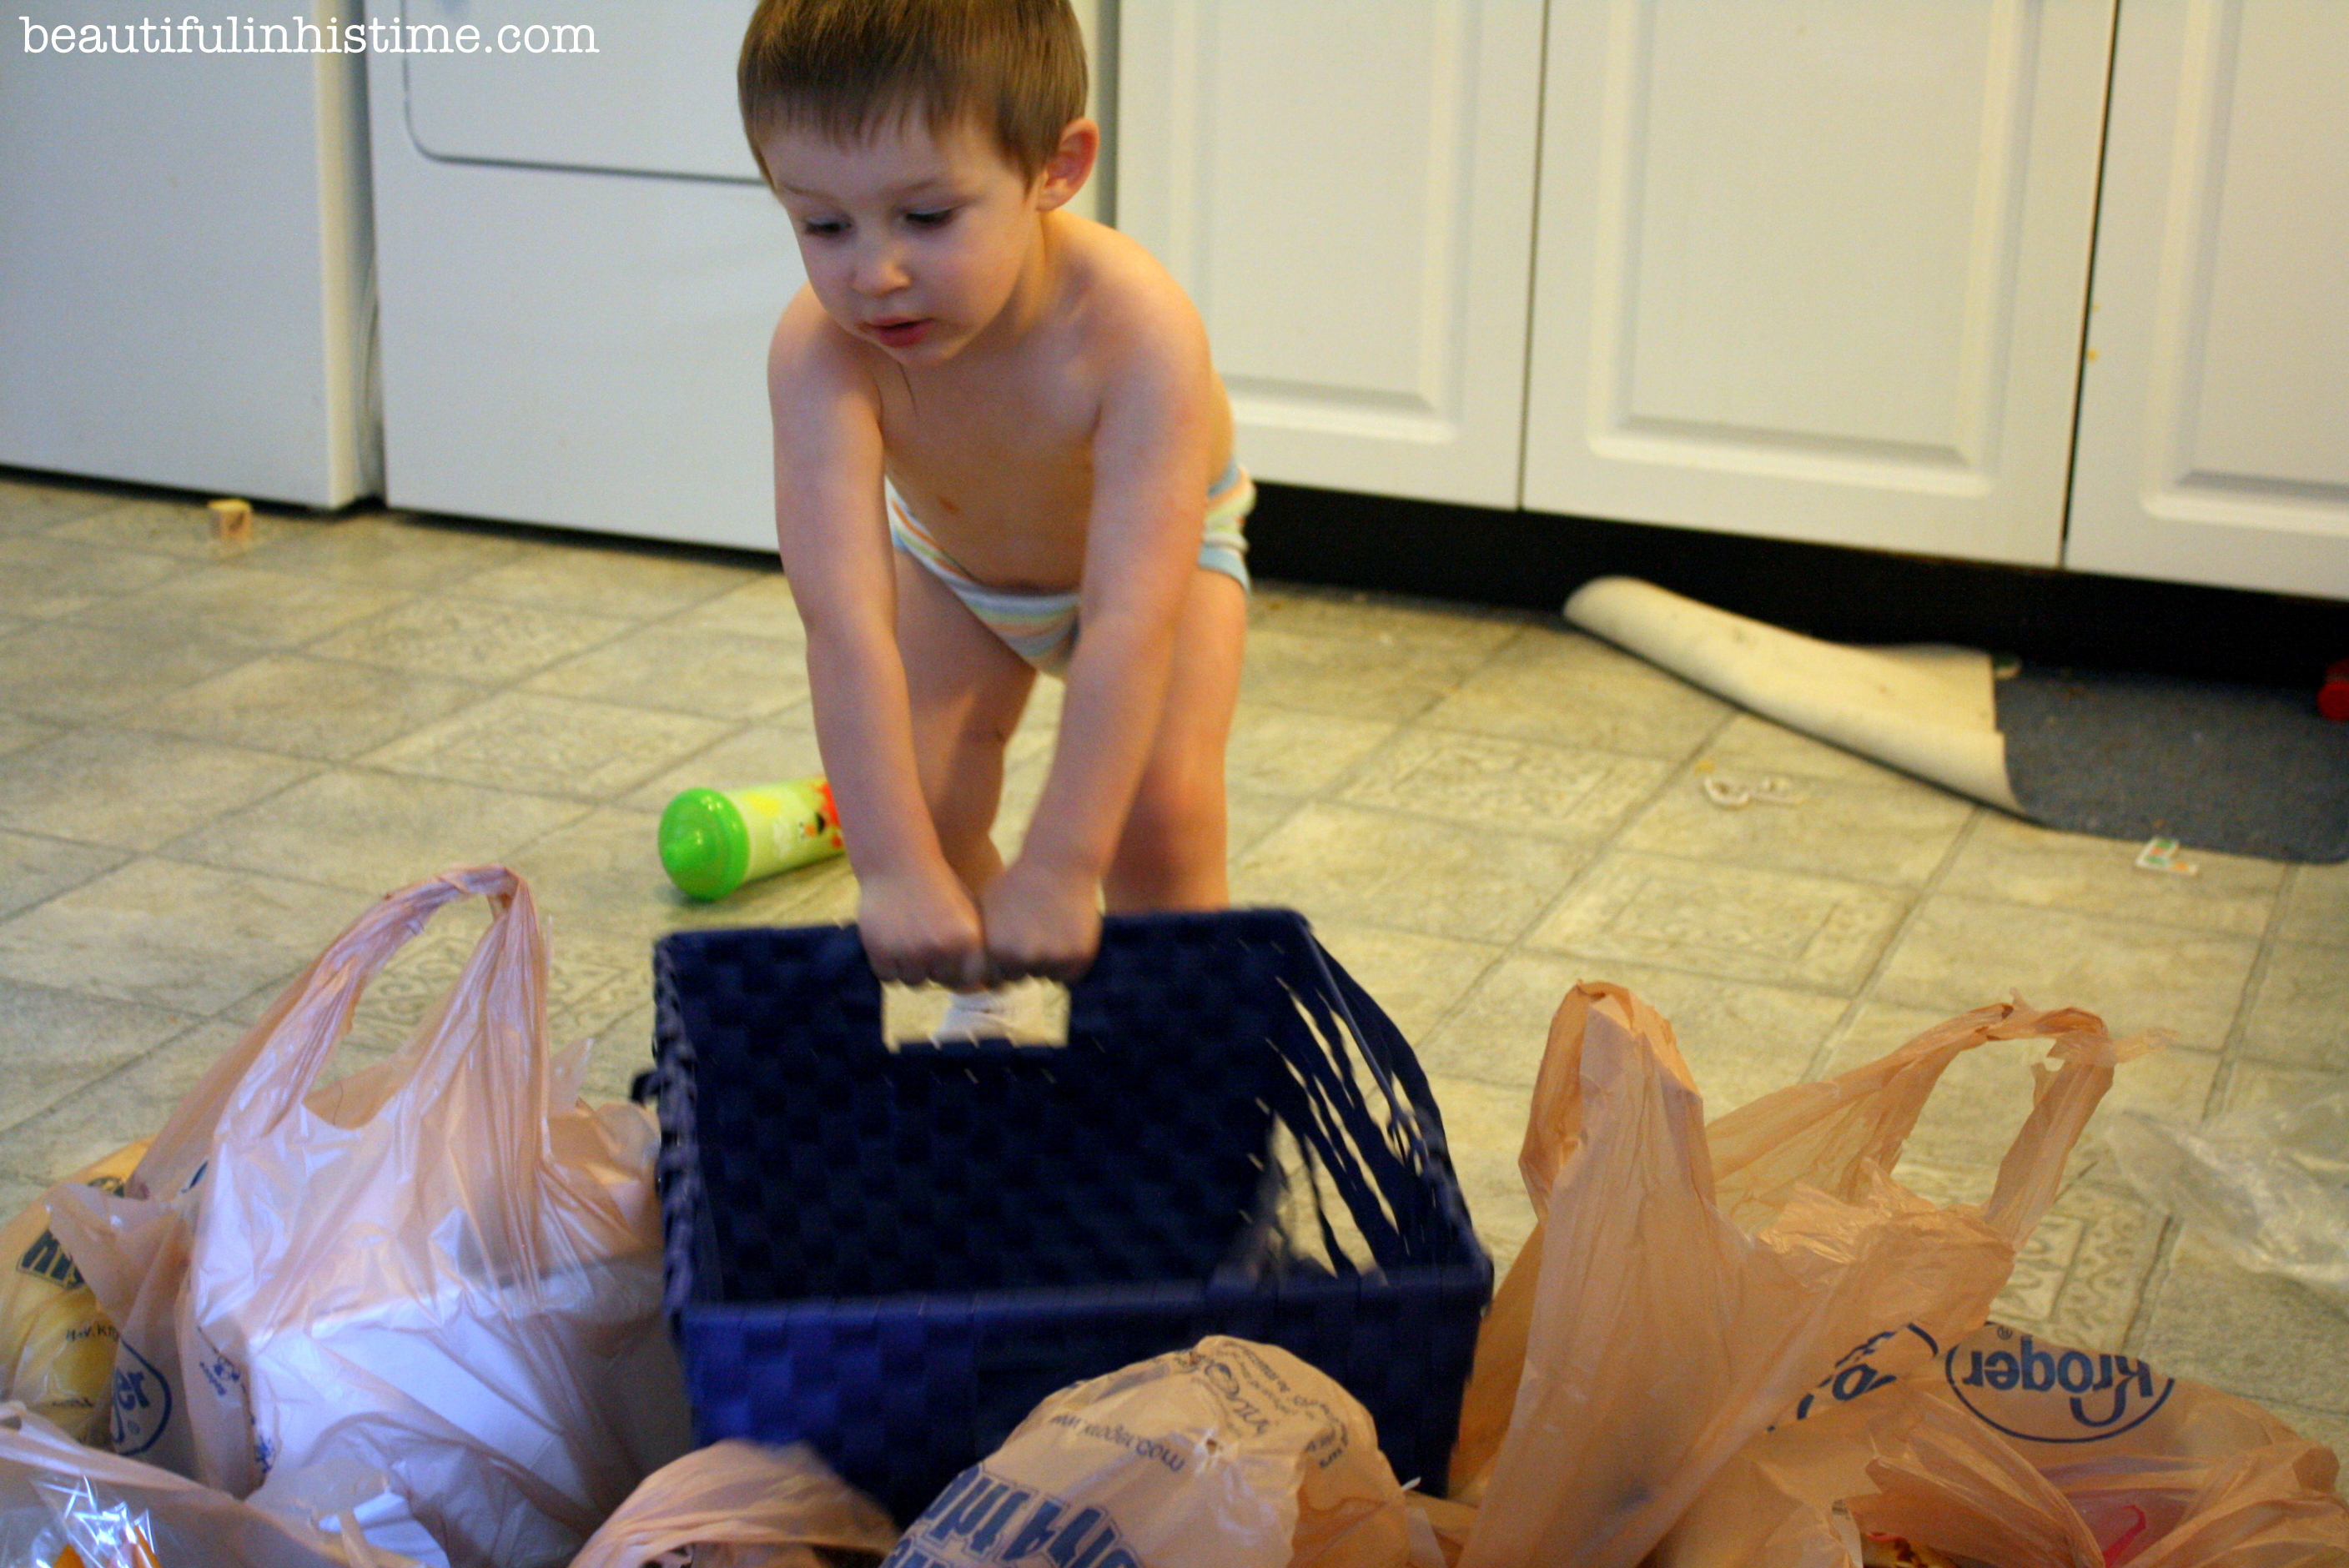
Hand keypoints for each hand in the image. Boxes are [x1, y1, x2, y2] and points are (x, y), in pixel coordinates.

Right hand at [855, 866, 987, 988]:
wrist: (898, 862)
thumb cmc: (938, 886)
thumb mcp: (967, 912)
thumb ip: (975, 947)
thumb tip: (982, 984)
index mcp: (967, 939)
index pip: (967, 980)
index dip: (957, 970)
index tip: (950, 956)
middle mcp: (939, 949)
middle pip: (939, 981)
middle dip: (933, 968)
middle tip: (925, 944)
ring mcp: (908, 951)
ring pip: (912, 981)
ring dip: (910, 968)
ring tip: (908, 942)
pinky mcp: (879, 951)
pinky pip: (887, 975)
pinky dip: (888, 964)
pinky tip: (891, 942)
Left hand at [979, 858, 1101, 982]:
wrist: (1059, 864)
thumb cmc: (1017, 883)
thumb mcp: (986, 909)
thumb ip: (980, 943)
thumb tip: (972, 972)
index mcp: (997, 950)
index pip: (996, 980)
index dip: (1002, 965)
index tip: (1010, 944)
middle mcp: (1024, 958)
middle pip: (1021, 979)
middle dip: (1024, 965)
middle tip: (1033, 937)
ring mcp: (1054, 958)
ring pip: (1047, 976)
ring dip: (1047, 963)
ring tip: (1049, 932)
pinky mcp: (1080, 956)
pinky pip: (1070, 974)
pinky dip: (1068, 962)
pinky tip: (1064, 937)